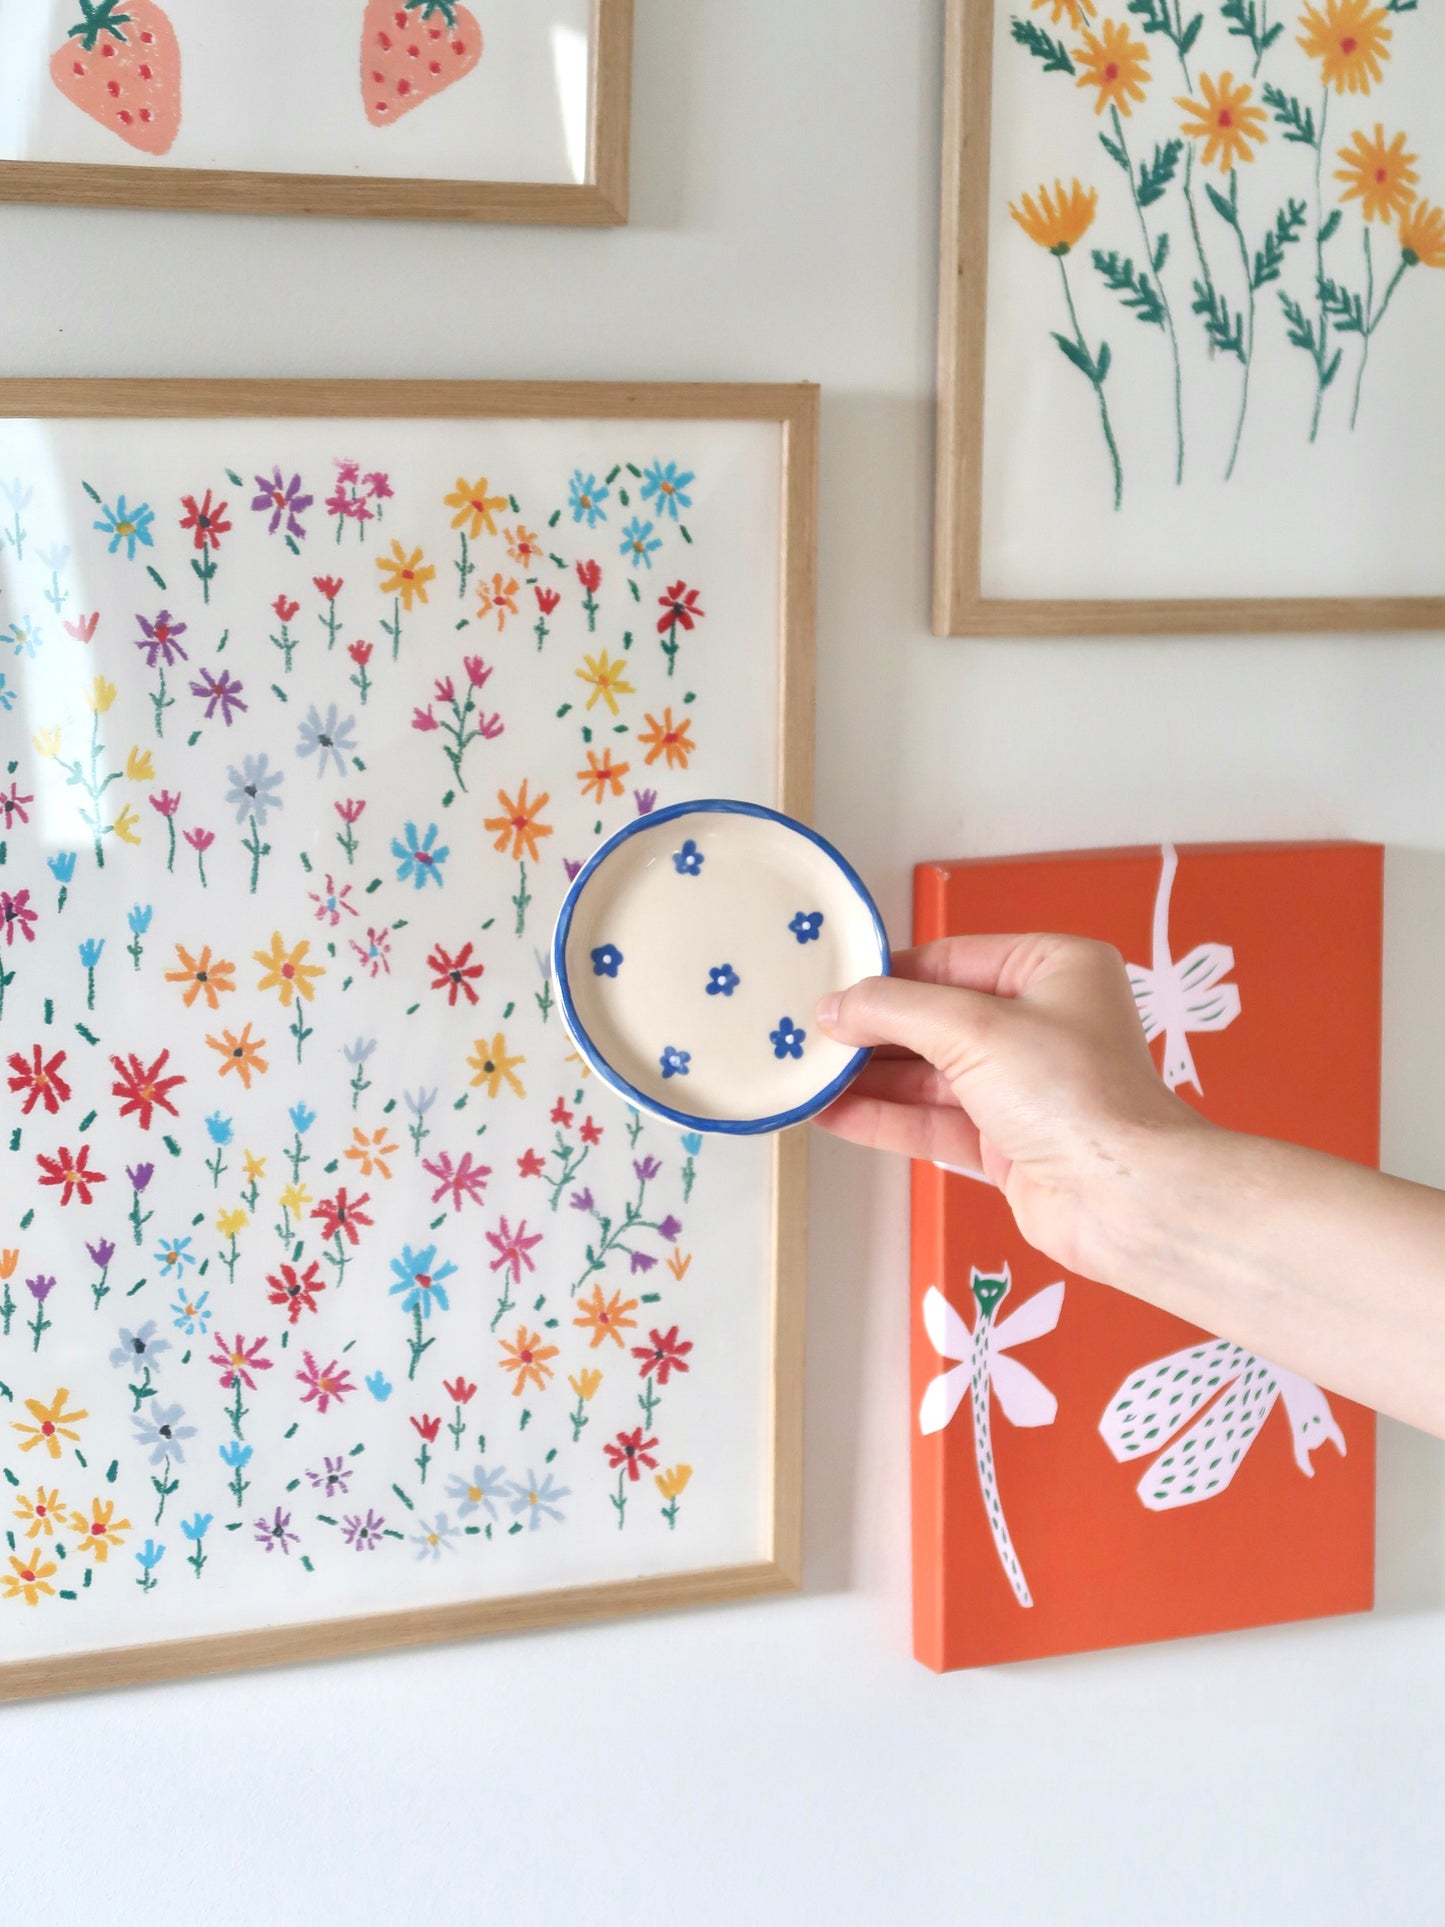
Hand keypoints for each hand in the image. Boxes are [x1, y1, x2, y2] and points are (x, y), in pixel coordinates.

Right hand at [814, 933, 1206, 1275]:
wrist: (1123, 1199)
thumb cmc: (1068, 1090)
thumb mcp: (974, 1027)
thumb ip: (896, 1011)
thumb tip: (832, 1007)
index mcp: (1053, 969)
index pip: (950, 960)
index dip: (887, 977)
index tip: (826, 990)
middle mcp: (1041, 1022)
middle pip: (936, 1019)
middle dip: (871, 1032)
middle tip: (804, 1037)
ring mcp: (1023, 1087)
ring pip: (930, 1075)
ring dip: (869, 1078)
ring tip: (803, 1076)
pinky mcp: (1007, 1143)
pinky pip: (934, 1122)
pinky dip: (885, 1118)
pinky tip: (830, 1113)